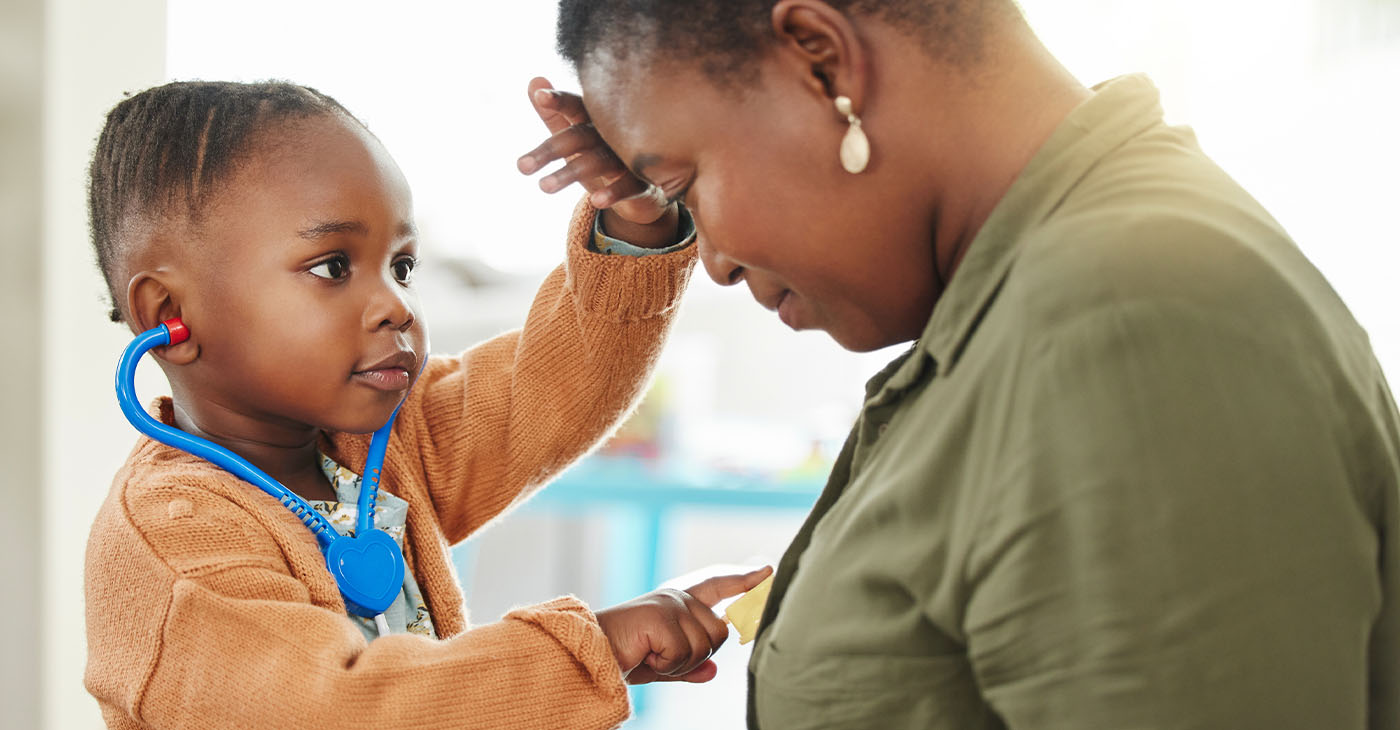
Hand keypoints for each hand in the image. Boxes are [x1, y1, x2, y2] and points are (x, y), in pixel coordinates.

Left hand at [516, 76, 679, 247]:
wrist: (645, 191)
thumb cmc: (605, 156)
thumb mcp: (576, 138)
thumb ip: (554, 115)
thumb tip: (533, 81)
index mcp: (597, 120)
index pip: (576, 106)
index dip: (559, 101)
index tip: (540, 97)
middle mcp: (614, 133)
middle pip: (579, 136)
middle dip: (550, 150)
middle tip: (522, 167)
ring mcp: (631, 157)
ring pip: (600, 161)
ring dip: (571, 173)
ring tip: (544, 187)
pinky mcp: (646, 182)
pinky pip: (631, 186)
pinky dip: (615, 192)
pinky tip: (596, 201)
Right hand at [595, 566, 773, 684]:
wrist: (588, 654)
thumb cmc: (621, 657)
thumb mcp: (661, 666)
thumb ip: (689, 666)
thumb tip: (713, 671)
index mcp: (678, 603)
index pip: (718, 587)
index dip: (744, 581)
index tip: (768, 572)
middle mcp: (677, 597)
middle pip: (719, 632)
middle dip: (697, 655)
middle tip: (661, 657)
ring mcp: (671, 604)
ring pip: (705, 645)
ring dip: (680, 663)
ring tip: (650, 655)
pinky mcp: (662, 616)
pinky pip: (685, 653)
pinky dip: (667, 666)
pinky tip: (645, 656)